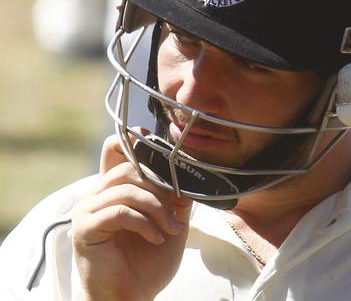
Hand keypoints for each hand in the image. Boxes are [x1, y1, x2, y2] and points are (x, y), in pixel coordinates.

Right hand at [71, 132, 192, 299]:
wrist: (132, 296)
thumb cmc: (149, 261)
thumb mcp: (171, 221)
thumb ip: (177, 196)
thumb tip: (188, 173)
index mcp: (114, 188)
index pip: (116, 148)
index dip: (137, 143)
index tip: (163, 150)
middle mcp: (96, 194)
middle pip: (129, 167)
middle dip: (160, 186)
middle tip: (175, 210)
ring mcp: (87, 210)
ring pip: (127, 188)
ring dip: (157, 208)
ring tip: (170, 229)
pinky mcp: (85, 228)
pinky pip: (120, 211)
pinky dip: (144, 223)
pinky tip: (156, 237)